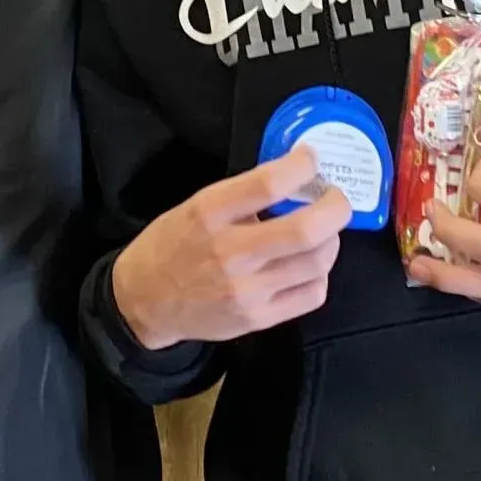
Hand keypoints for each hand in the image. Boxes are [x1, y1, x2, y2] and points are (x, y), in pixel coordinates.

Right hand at [111, 147, 350, 349]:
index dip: (303, 166)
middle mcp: (231, 252)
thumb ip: (243, 194)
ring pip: (318, 262)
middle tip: (334, 198)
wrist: (144, 300)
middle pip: (308, 229)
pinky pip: (312, 294)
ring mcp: (247, 291)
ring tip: (322, 232)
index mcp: (211, 213)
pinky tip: (306, 266)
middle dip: (336, 206)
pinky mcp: (258, 320)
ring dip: (330, 240)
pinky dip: (319, 275)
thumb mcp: (197, 204)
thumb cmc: (173, 244)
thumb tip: (296, 177)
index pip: (270, 183)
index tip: (310, 160)